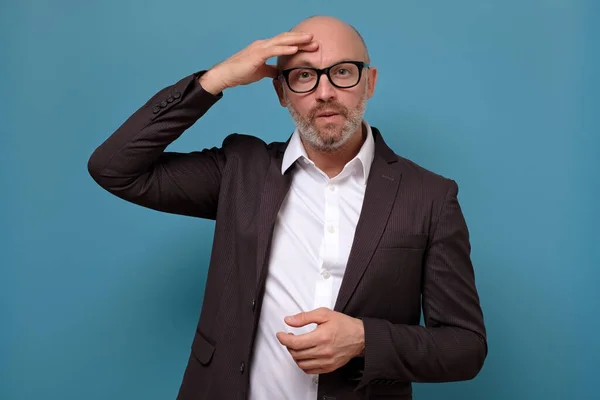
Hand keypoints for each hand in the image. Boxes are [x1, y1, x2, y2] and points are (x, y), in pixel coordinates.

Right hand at [199, 31, 318, 93]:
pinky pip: (274, 50)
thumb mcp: (260, 71)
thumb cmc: (240, 73)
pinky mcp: (257, 54)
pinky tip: (295, 49)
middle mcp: (263, 44)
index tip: (310, 45)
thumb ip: (270, 69)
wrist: (226, 75)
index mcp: (264, 48)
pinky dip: (285, 49)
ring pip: (282, 41)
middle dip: (301, 39)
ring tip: (310, 40)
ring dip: (297, 41)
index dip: (297, 43)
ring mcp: (260, 48)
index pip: (284, 43)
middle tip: (315, 40)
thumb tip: (279, 72)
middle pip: (285, 39)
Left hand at [276, 307, 364, 374]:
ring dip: (295, 355)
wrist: (360, 337)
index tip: (281, 335)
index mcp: (321, 337)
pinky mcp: (329, 367)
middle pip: (296, 353)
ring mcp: (326, 361)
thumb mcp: (324, 314)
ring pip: (301, 363)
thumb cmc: (344, 325)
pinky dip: (303, 364)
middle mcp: (323, 351)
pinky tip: (304, 355)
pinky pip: (309, 370)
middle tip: (290, 338)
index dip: (283, 339)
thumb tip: (289, 320)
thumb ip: (304, 317)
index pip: (295, 343)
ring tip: (297, 346)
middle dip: (289, 345)